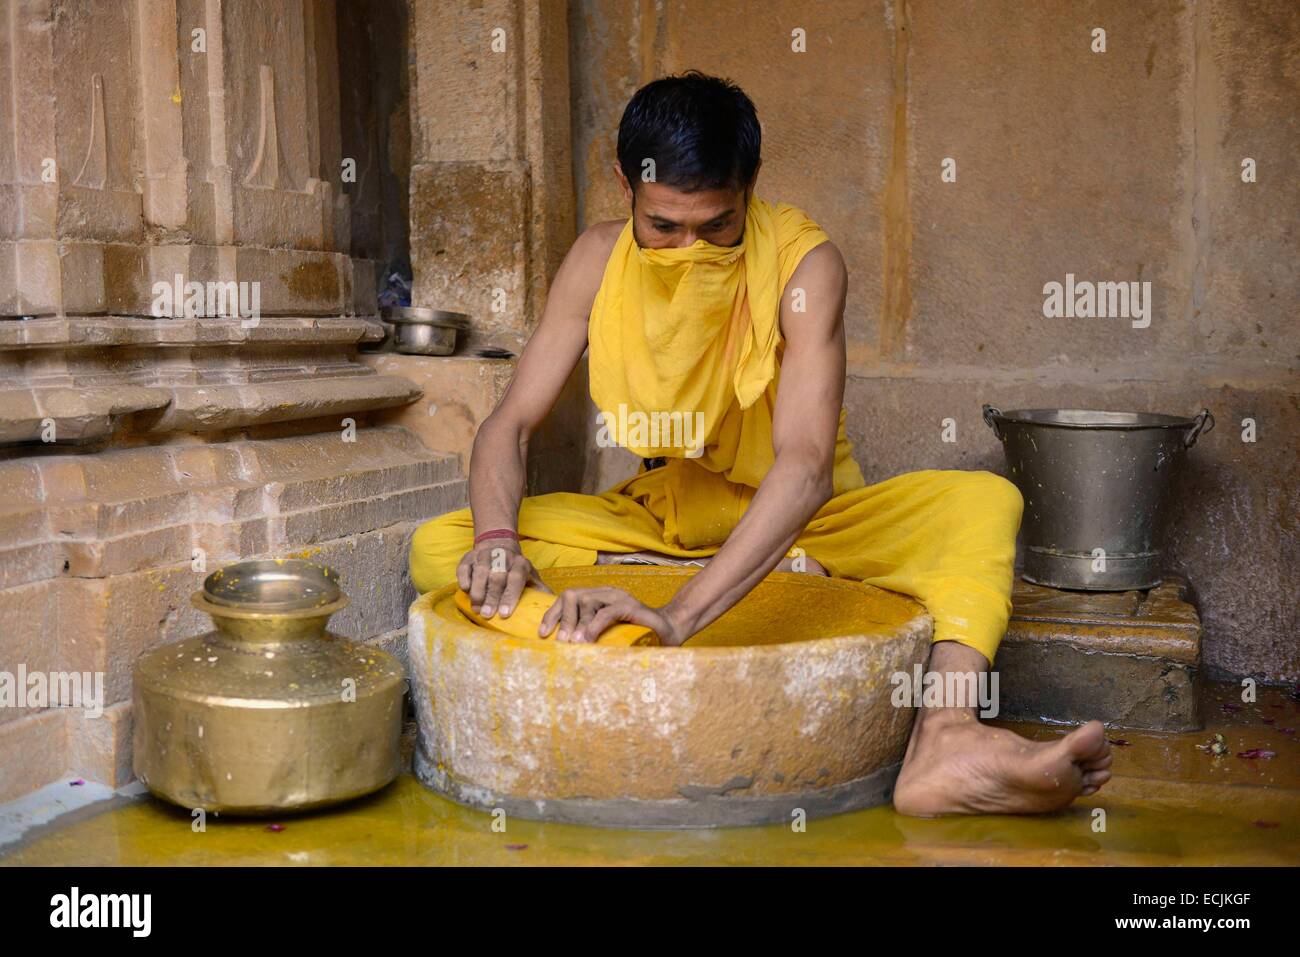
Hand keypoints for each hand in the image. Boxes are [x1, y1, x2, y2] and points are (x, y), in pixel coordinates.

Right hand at [456, 539, 549, 617]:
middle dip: (492, 598)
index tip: (505, 613)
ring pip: (481, 572)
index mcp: (520, 563)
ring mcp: (485, 556)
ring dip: (478, 591)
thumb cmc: (516, 568)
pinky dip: (464, 577)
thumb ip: (539, 589)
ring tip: (477, 608)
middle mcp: (503, 558)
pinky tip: (465, 589)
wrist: (498, 543)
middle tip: (487, 614)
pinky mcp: (470, 556)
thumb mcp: (531, 575)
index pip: (516, 579)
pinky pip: (465, 566)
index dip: (510, 596)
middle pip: (497, 578)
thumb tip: (551, 604)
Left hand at [538, 587, 686, 645]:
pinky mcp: (631, 606)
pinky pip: (607, 611)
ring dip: (575, 621)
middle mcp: (607, 594)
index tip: (541, 634)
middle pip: (572, 595)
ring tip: (571, 643)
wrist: (672, 630)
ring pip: (586, 600)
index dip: (552, 614)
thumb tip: (565, 657)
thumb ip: (592, 639)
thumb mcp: (610, 636)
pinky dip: (594, 625)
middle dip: (561, 617)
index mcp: (599, 598)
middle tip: (558, 641)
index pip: (568, 598)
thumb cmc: (638, 637)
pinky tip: (587, 639)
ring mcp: (619, 597)